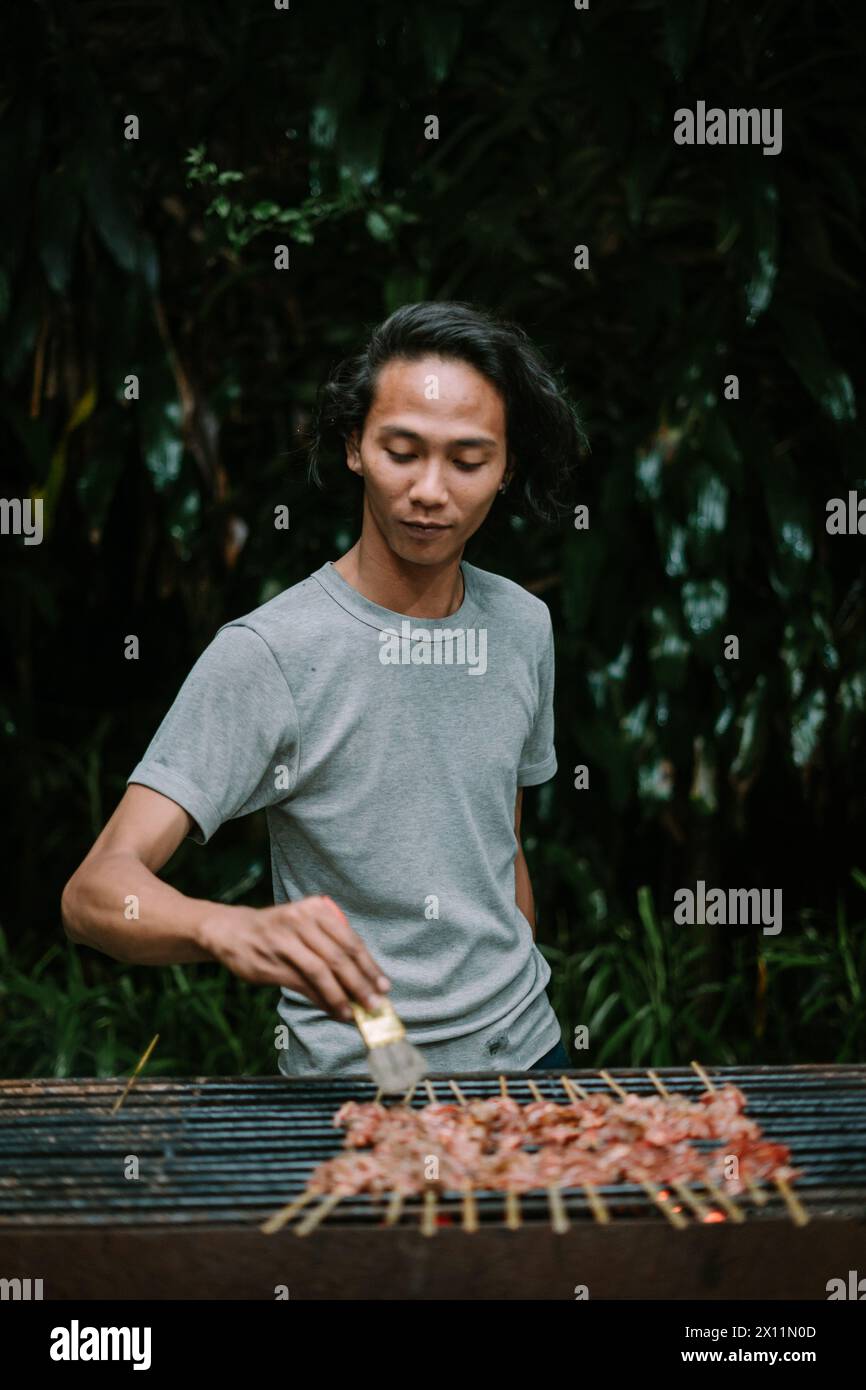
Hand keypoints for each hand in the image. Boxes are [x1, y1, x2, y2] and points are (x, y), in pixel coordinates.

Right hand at [196, 896, 389, 1021]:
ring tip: (356, 1013)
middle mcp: (301, 921)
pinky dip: (322, 999)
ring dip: (342, 995)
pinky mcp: (272, 962)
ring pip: (322, 971)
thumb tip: (363, 980)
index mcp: (316, 909)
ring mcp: (285, 941)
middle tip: (375, 1004)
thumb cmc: (278, 931)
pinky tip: (335, 1010)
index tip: (384, 985)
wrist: (232, 931)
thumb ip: (331, 945)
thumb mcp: (305, 925)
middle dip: (360, 983)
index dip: (369, 965)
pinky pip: (303, 984)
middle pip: (338, 956)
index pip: (349, 940)